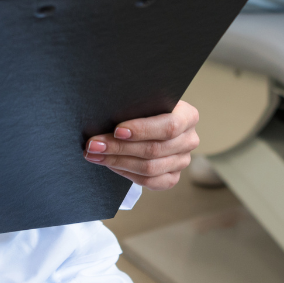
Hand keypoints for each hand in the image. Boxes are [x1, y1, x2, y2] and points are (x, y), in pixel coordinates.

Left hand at [83, 100, 199, 189]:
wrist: (152, 122)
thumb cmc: (145, 108)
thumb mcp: (145, 100)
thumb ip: (135, 104)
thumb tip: (107, 113)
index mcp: (188, 116)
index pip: (169, 126)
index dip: (142, 130)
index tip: (117, 130)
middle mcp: (189, 140)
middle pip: (154, 150)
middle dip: (119, 147)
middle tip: (94, 144)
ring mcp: (182, 161)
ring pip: (149, 168)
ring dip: (117, 162)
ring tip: (95, 154)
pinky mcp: (172, 177)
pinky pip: (149, 182)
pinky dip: (126, 173)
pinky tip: (110, 165)